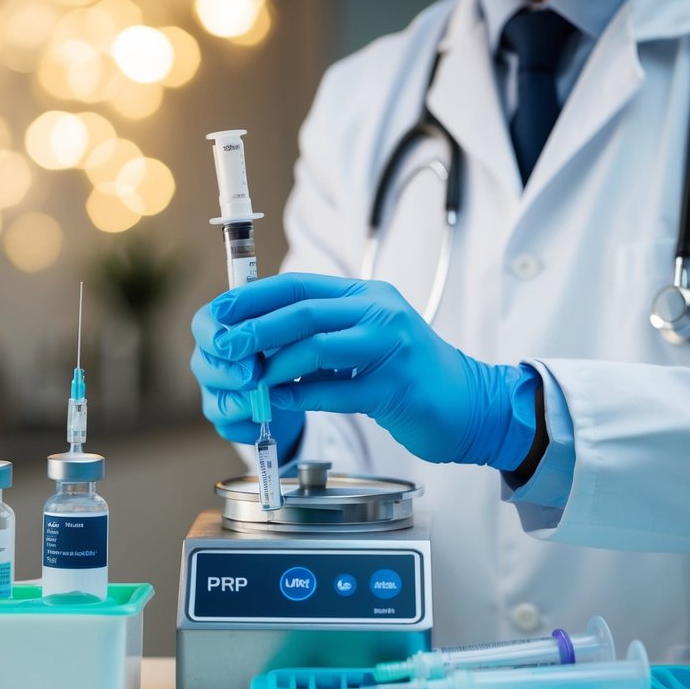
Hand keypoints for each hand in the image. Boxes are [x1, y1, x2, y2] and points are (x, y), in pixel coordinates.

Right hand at [191, 299, 305, 454]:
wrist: (304, 378)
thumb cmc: (291, 340)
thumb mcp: (288, 324)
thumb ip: (276, 323)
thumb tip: (271, 329)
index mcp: (219, 327)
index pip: (202, 325)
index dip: (217, 335)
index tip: (241, 340)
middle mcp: (209, 359)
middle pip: (202, 366)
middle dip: (230, 371)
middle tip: (255, 374)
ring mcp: (214, 392)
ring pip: (215, 402)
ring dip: (243, 401)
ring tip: (270, 396)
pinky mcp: (225, 420)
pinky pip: (230, 426)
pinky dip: (252, 424)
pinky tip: (270, 417)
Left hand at [205, 273, 538, 468]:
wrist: (469, 402)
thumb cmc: (408, 373)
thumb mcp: (366, 337)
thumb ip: (323, 331)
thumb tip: (260, 337)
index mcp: (367, 295)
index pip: (299, 286)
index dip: (254, 298)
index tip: (220, 313)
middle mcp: (380, 312)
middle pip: (304, 311)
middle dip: (257, 330)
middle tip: (227, 347)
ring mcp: (391, 348)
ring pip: (318, 347)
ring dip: (276, 365)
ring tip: (251, 380)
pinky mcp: (396, 387)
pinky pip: (337, 390)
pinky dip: (301, 397)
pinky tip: (278, 403)